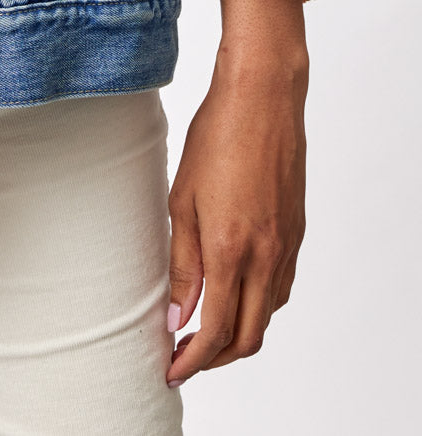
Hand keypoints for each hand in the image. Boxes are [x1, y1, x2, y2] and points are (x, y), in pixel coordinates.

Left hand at [166, 0, 308, 386]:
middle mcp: (266, 256)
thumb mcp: (182, 199)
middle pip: (247, 337)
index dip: (192, 359)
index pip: (215, 330)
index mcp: (231, 249)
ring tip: (204, 327)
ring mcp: (287, 246)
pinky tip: (234, 291)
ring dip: (238, 332)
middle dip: (216, 358)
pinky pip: (281, 287)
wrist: (262, 99)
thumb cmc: (216, 137)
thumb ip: (183, 262)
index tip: (171, 368)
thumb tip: (178, 314)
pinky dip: (258, 304)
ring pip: (267, 315)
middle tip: (184, 356)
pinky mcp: (296, 233)